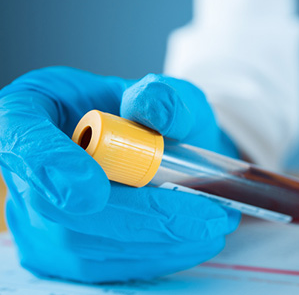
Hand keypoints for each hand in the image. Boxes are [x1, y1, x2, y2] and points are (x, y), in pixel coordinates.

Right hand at [0, 67, 239, 282]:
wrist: (160, 151)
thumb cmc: (151, 116)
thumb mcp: (166, 92)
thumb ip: (162, 96)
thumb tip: (154, 112)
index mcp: (30, 112)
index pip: (21, 138)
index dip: (49, 166)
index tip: (93, 190)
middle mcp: (22, 171)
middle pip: (55, 208)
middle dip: (136, 215)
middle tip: (204, 215)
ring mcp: (34, 219)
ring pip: (83, 245)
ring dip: (157, 240)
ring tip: (216, 224)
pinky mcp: (58, 255)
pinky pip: (101, 267)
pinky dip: (156, 256)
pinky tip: (197, 242)